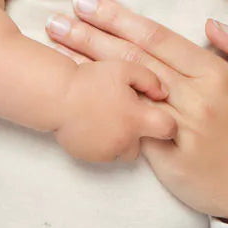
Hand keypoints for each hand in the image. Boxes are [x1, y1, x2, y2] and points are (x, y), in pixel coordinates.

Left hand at [46, 0, 227, 221]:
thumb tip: (210, 24)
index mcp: (212, 72)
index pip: (158, 38)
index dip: (120, 18)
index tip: (90, 2)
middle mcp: (194, 96)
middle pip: (134, 58)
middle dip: (92, 35)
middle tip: (59, 16)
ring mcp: (179, 127)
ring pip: (126, 89)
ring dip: (88, 66)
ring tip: (57, 47)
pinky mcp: (165, 156)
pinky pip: (129, 128)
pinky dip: (102, 109)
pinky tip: (79, 96)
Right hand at [54, 59, 175, 162]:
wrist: (57, 96)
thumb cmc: (92, 80)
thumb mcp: (126, 69)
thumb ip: (150, 80)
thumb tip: (165, 93)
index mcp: (137, 119)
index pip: (168, 130)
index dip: (169, 124)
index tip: (162, 118)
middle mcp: (124, 140)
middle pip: (142, 145)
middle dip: (137, 135)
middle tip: (125, 116)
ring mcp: (105, 151)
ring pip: (122, 152)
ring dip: (120, 141)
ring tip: (108, 119)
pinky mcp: (88, 157)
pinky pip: (103, 154)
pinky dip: (102, 145)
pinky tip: (94, 126)